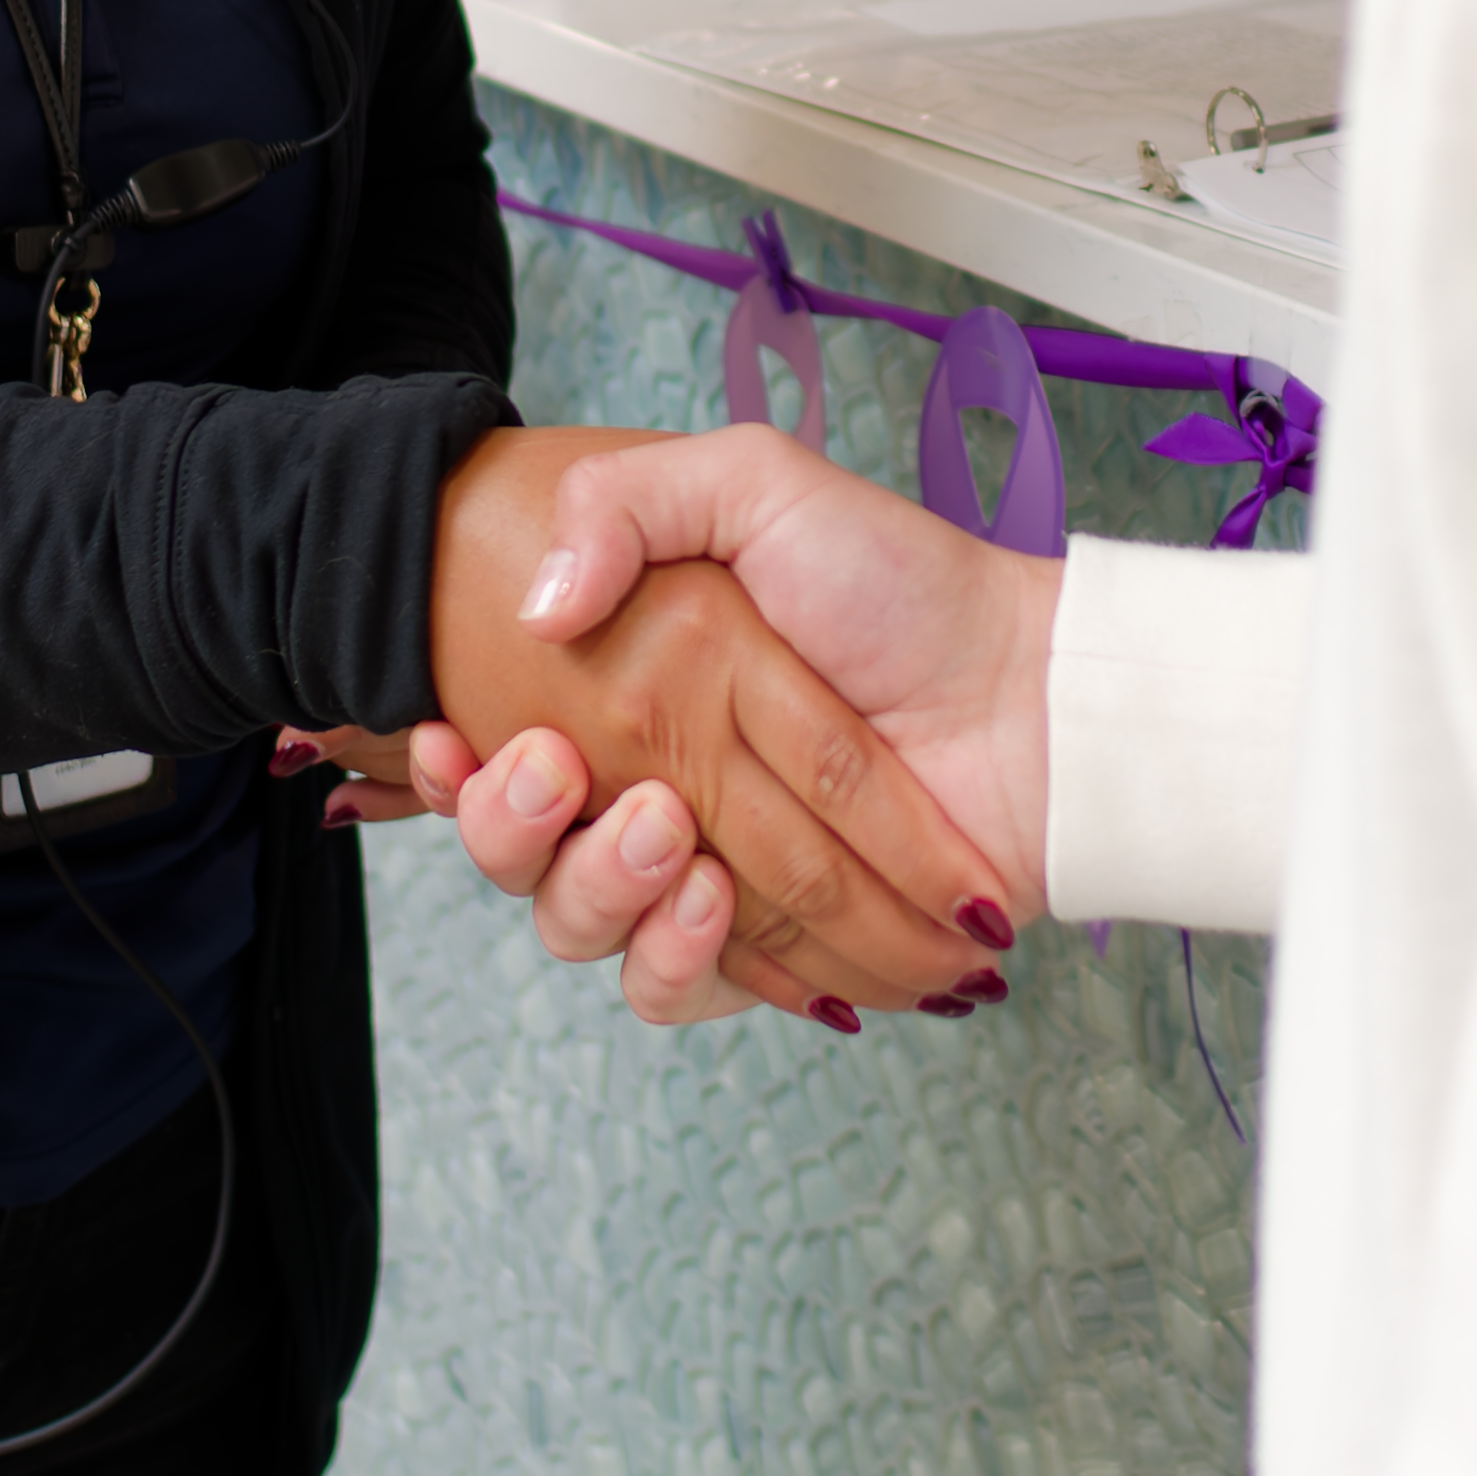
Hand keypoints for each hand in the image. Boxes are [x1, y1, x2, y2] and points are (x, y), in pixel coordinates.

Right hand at [421, 430, 1014, 1019]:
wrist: (1028, 692)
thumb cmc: (900, 582)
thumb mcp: (757, 484)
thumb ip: (627, 501)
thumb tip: (533, 605)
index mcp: (629, 697)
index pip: (497, 753)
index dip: (452, 766)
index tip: (449, 736)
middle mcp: (650, 793)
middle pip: (522, 856)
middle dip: (513, 828)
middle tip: (566, 773)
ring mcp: (707, 880)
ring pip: (585, 931)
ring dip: (601, 891)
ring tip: (675, 838)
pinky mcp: (769, 953)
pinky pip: (677, 991)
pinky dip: (682, 961)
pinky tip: (718, 905)